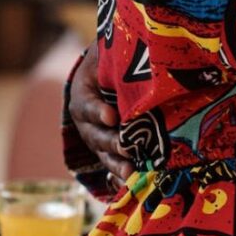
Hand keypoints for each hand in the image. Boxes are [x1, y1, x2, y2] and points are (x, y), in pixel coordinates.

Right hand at [68, 43, 132, 188]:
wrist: (112, 72)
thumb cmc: (115, 59)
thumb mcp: (113, 55)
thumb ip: (125, 60)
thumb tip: (152, 54)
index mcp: (83, 93)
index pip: (87, 104)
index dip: (98, 111)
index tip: (112, 117)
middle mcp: (87, 120)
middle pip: (95, 134)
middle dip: (111, 142)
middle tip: (126, 147)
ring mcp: (97, 136)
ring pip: (104, 152)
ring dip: (117, 163)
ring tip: (130, 172)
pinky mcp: (110, 148)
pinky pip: (114, 163)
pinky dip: (122, 174)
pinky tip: (133, 181)